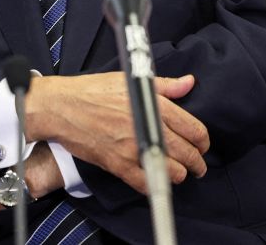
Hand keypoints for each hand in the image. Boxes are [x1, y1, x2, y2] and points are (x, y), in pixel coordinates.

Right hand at [26, 72, 209, 194]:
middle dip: (196, 163)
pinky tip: (155, 179)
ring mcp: (134, 148)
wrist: (61, 106)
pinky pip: (147, 184)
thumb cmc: (92, 91)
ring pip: (173, 172)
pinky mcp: (119, 164)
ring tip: (175, 172)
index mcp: (154, 105)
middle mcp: (147, 127)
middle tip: (195, 165)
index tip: (201, 146)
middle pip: (188, 154)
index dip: (203, 142)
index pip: (195, 129)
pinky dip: (155, 185)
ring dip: (178, 174)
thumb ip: (164, 85)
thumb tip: (189, 83)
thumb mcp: (129, 80)